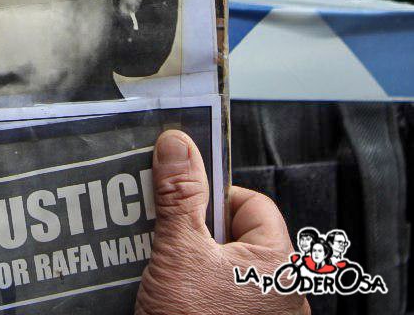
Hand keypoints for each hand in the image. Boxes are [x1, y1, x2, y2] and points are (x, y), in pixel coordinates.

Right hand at [136, 130, 308, 314]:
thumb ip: (179, 195)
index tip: (180, 199)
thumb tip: (178, 145)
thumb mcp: (179, 252)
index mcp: (280, 263)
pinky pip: (221, 300)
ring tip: (161, 269)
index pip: (250, 204)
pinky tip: (167, 297)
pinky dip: (195, 294)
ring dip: (190, 265)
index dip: (212, 195)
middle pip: (235, 237)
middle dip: (195, 232)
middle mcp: (282, 293)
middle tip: (164, 234)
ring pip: (224, 272)